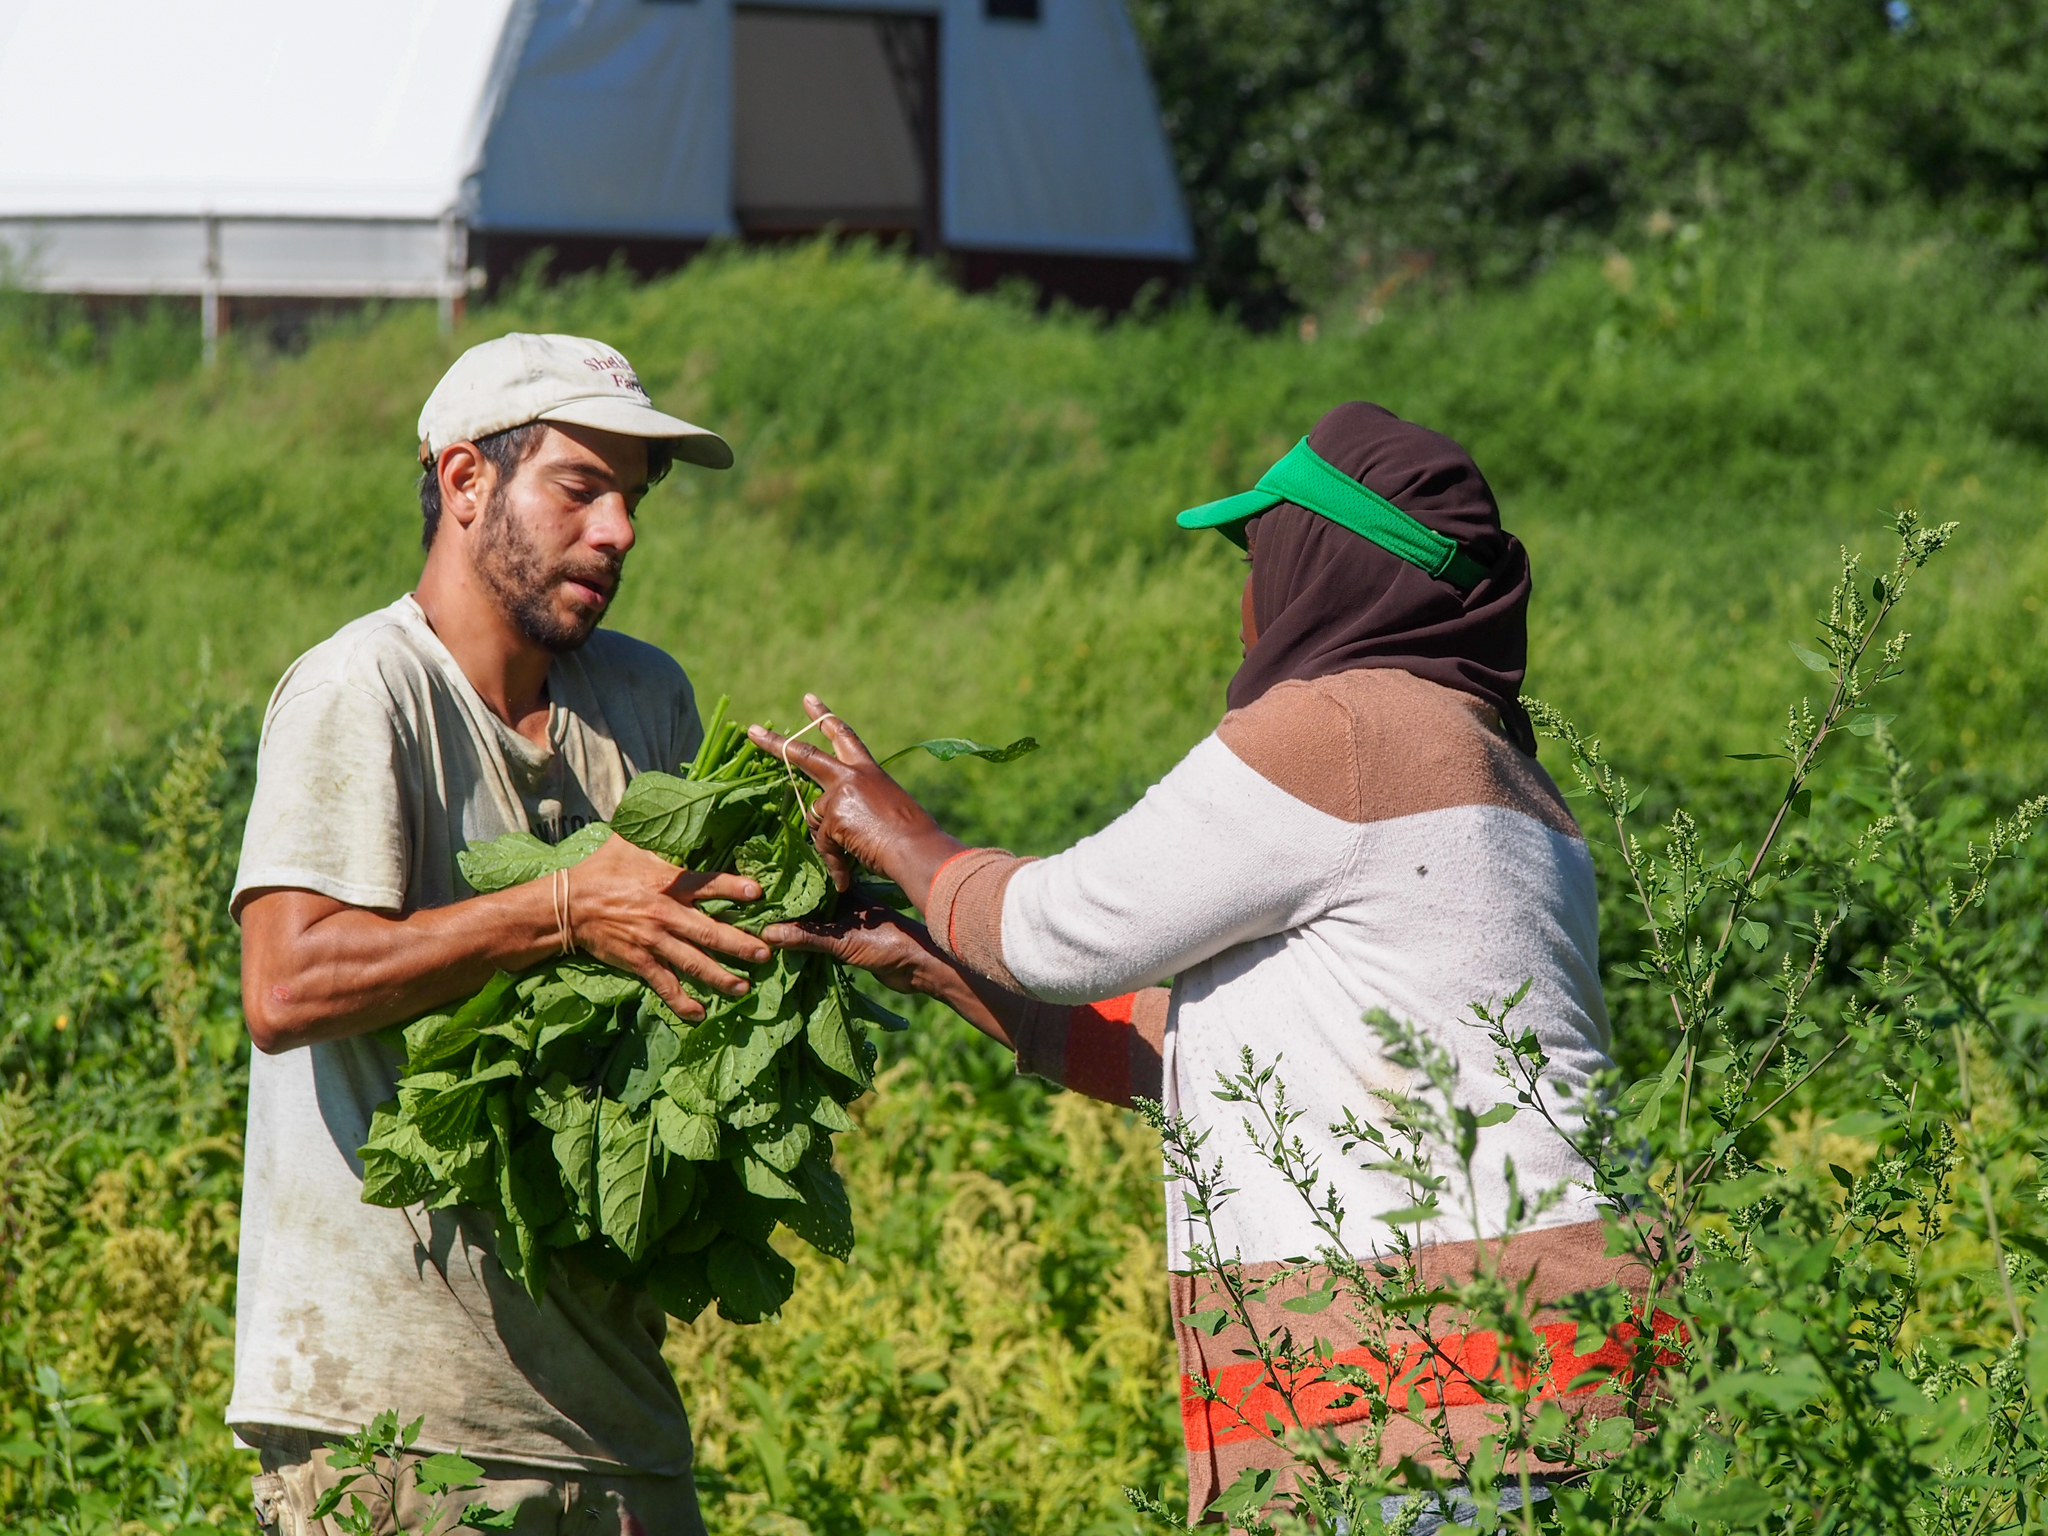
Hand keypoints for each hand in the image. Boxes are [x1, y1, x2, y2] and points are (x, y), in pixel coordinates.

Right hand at [568, 832, 772, 1019]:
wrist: (567, 905)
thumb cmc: (602, 870)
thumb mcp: (629, 840)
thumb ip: (656, 828)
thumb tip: (675, 803)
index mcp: (666, 882)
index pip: (707, 884)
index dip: (733, 888)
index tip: (758, 893)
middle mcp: (664, 913)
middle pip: (709, 932)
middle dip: (740, 945)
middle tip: (764, 954)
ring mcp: (652, 940)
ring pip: (693, 963)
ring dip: (721, 977)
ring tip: (744, 987)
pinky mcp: (638, 960)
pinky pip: (664, 984)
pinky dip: (682, 1001)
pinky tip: (699, 1013)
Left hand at [748, 696, 965, 906]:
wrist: (918, 849)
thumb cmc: (912, 838)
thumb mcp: (887, 811)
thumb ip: (860, 808)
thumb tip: (842, 827)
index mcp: (869, 771)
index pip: (844, 737)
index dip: (824, 718)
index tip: (808, 701)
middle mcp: (852, 775)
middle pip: (806, 754)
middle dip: (776, 743)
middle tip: (752, 732)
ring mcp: (841, 793)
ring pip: (816, 817)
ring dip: (830, 841)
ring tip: (857, 855)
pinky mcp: (833, 815)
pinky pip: (823, 843)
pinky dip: (834, 862)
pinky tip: (845, 876)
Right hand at [763, 899, 959, 997]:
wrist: (920, 966)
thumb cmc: (888, 944)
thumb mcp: (843, 941)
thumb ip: (808, 937)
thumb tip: (767, 933)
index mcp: (843, 892)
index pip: (805, 884)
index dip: (782, 888)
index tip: (753, 891)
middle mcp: (842, 904)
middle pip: (805, 904)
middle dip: (782, 910)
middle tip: (749, 913)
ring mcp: (845, 923)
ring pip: (811, 922)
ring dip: (792, 928)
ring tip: (759, 931)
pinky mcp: (847, 943)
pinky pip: (818, 940)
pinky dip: (803, 944)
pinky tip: (782, 950)